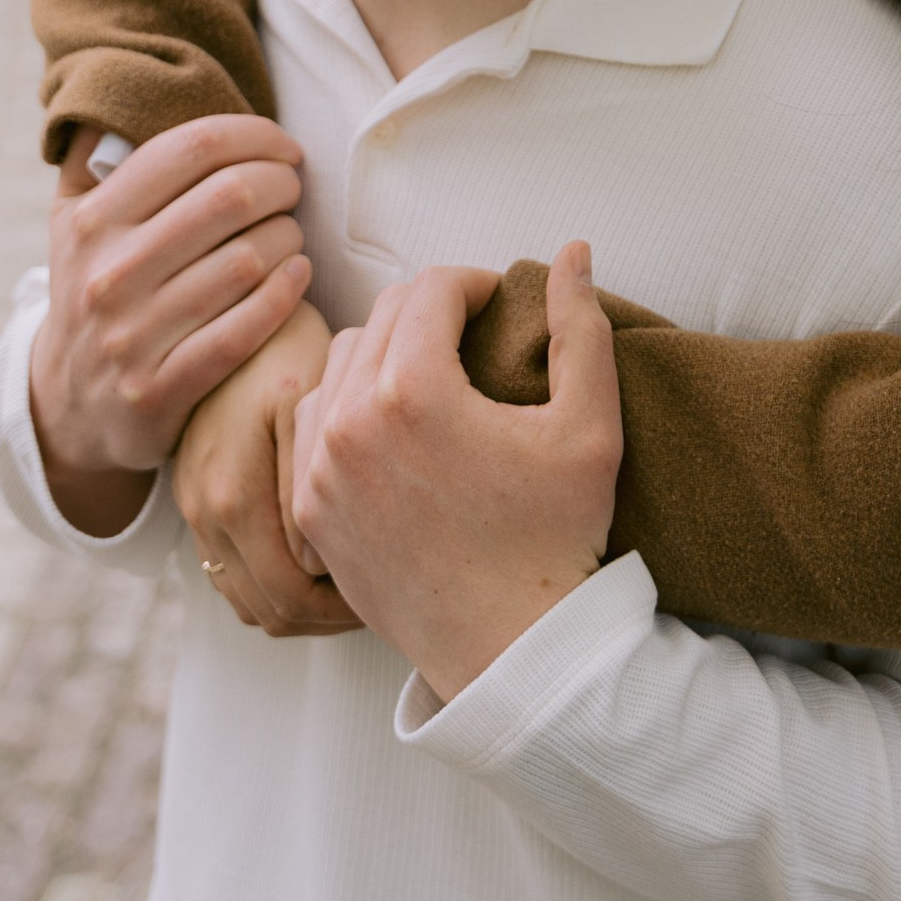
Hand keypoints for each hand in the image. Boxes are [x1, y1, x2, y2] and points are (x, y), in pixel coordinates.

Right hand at [29, 115, 309, 534]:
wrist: (68, 407)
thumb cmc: (91, 289)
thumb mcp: (72, 221)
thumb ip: (97, 154)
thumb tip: (121, 83)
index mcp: (92, 220)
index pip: (191, 148)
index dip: (255, 135)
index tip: (283, 145)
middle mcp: (108, 274)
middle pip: (230, 197)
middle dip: (282, 182)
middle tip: (294, 187)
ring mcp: (133, 336)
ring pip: (247, 260)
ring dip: (290, 237)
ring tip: (293, 232)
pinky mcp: (162, 389)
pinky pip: (247, 327)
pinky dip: (286, 292)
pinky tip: (296, 274)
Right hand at [175, 304, 361, 636]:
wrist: (231, 309)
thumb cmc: (283, 346)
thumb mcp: (307, 403)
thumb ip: (311, 480)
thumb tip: (322, 559)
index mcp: (234, 496)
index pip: (293, 597)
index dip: (352, 606)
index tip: (403, 589)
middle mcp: (206, 512)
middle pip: (273, 609)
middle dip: (333, 616)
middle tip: (392, 598)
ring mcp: (196, 509)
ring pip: (252, 598)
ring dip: (305, 605)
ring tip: (362, 584)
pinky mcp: (197, 498)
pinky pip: (236, 573)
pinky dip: (278, 581)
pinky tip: (323, 561)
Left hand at [291, 241, 621, 702]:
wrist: (511, 650)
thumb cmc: (557, 538)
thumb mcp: (590, 426)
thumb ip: (581, 327)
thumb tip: (573, 250)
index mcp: (415, 392)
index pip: (432, 288)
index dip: (475, 283)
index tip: (501, 303)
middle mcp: (351, 423)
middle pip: (385, 315)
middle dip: (433, 310)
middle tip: (474, 332)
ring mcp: (320, 470)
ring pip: (343, 361)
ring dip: (388, 351)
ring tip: (435, 375)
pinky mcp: (310, 510)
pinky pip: (314, 422)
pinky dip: (349, 405)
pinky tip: (392, 425)